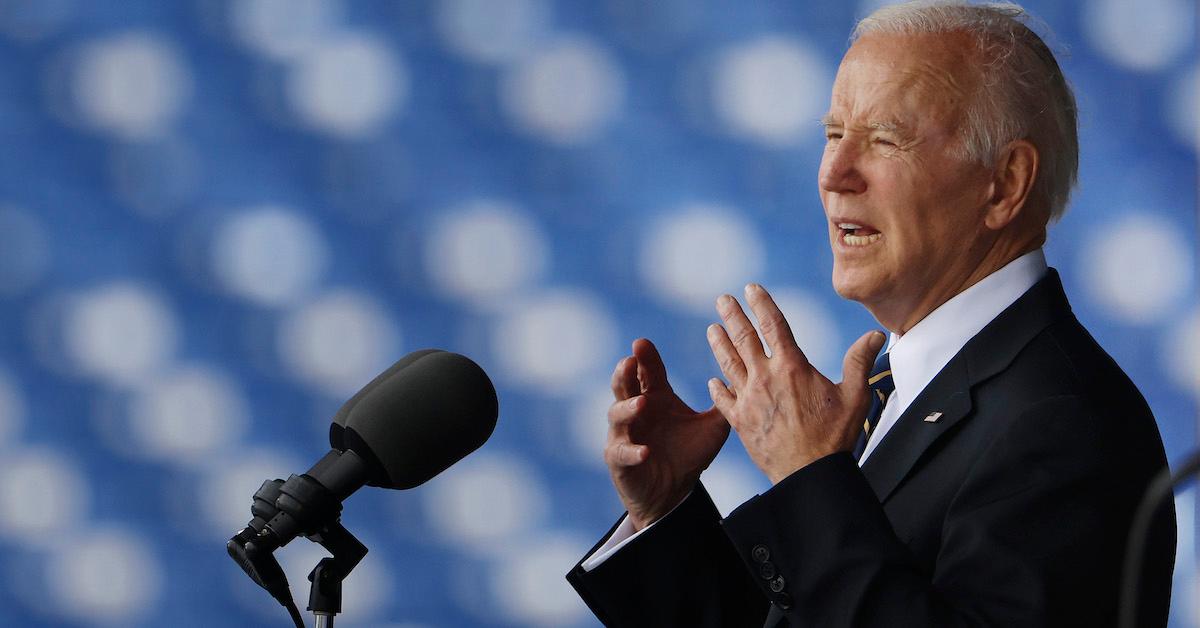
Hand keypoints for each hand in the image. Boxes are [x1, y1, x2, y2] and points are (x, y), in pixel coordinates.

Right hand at [605, 338, 730, 529]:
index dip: (644, 357)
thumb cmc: (688, 455)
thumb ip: (725, 406)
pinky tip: (645, 451)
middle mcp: (636, 411)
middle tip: (630, 361)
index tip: (642, 343)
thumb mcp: (711, 428)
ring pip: (617, 414)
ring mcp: (625, 434)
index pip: (648, 372)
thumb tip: (748, 380)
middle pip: (623, 385)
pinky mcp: (619, 459)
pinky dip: (632, 451)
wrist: (672, 493)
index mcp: (655, 398)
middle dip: (624, 372)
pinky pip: (622, 452)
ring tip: (642, 404)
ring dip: (627, 408)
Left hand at [706, 284, 885, 483]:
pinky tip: (714, 380)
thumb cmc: (834, 437)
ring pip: (729, 364)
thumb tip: (875, 335)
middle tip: (722, 300)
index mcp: (792, 367)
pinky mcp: (740, 421)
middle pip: (744, 338)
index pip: (773, 325)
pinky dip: (718, 387)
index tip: (751, 288)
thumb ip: (860, 362)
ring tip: (712, 328)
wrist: (809, 474)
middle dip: (733, 316)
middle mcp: (765, 378)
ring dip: (719, 344)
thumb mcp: (855, 396)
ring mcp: (749, 399)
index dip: (761, 304)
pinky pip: (723, 400)